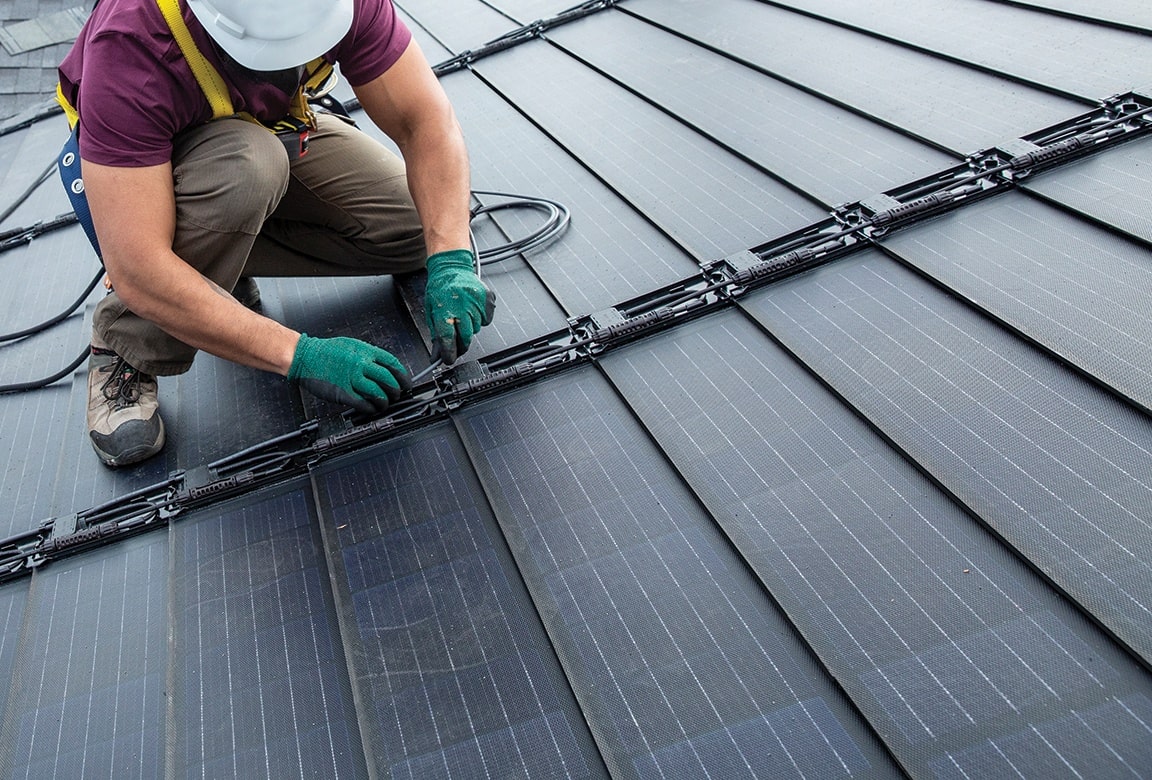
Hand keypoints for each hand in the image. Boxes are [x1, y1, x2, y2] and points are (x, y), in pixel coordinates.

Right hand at [287, 334, 410, 412]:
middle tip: (397, 395)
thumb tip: (383, 366)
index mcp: (365, 352)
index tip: (405, 383)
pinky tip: (371, 408)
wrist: (304, 356)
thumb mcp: (352, 346)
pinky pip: (363, 403)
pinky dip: (370, 408)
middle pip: (388, 380)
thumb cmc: (326, 352)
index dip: (403, 376)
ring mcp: (352, 378)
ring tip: (384, 403)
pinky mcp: (343, 392)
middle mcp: (361, 364)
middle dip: (396, 390)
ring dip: (384, 401)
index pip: (393, 364)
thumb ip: (368, 356)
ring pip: (378, 393)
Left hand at [424, 249, 495, 364]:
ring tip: (463, 314)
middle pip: (465, 338)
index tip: (448, 359)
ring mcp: (477, 303)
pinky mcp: (488, 300)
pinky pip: (486, 320)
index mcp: (444, 310)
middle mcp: (462, 308)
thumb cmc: (440, 288)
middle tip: (457, 344)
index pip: (448, 340)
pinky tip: (472, 309)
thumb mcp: (431, 310)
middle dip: (461, 345)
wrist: (452, 267)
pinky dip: (480, 318)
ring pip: (476, 329)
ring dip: (470, 328)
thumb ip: (436, 332)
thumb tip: (438, 353)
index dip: (449, 353)